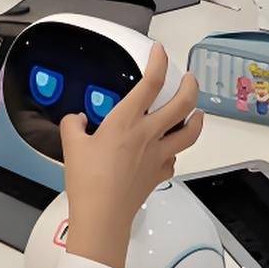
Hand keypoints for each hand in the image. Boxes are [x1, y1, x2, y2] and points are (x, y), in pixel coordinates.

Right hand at [61, 45, 202, 267]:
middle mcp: (149, 134)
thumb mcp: (71, 146)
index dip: (158, 62)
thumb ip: (74, 125)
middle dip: (191, 86)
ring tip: (196, 112)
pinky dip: (176, 149)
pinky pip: (175, 157)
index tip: (160, 51)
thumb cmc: (87, 180)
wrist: (103, 216)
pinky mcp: (161, 173)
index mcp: (127, 121)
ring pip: (191, 132)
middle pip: (184, 104)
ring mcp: (160, 155)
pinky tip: (169, 149)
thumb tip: (78, 119)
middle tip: (189, 78)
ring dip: (197, 118)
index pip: (150, 83)